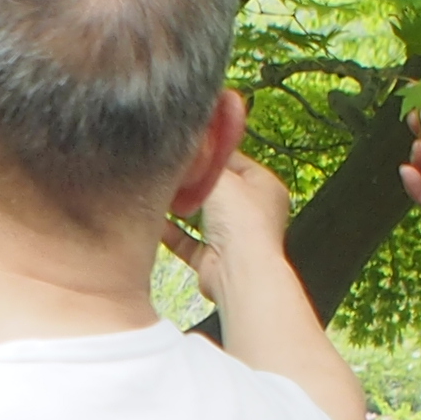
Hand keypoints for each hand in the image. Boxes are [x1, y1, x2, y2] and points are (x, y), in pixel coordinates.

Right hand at [165, 151, 298, 292]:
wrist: (239, 271)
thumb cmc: (242, 222)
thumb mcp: (221, 178)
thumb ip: (203, 164)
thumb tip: (189, 155)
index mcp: (265, 185)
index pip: (235, 160)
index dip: (211, 153)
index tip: (187, 148)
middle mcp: (253, 211)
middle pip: (218, 189)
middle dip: (193, 183)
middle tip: (171, 170)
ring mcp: (235, 236)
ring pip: (202, 217)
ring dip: (181, 208)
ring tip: (159, 192)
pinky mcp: (215, 258)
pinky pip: (189, 241)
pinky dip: (172, 232)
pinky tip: (155, 221)